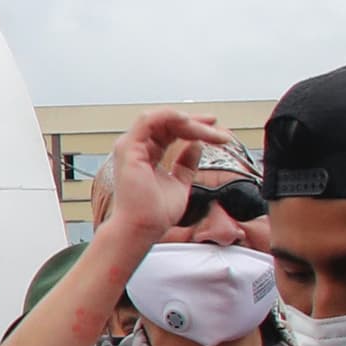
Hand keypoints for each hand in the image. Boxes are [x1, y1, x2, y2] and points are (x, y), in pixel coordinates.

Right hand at [93, 109, 232, 244]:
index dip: (194, 127)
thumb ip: (186, 164)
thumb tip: (196, 146)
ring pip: (161, 118)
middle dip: (196, 122)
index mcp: (146, 155)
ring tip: (207, 127)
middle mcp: (137, 148)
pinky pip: (148, 120)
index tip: (215, 131)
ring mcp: (131, 146)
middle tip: (216, 126)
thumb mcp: (180, 183)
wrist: (142, 229)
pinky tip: (187, 121)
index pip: (171, 131)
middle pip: (168, 122)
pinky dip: (168, 116)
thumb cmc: (154, 214)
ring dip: (186, 120)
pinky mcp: (129, 148)